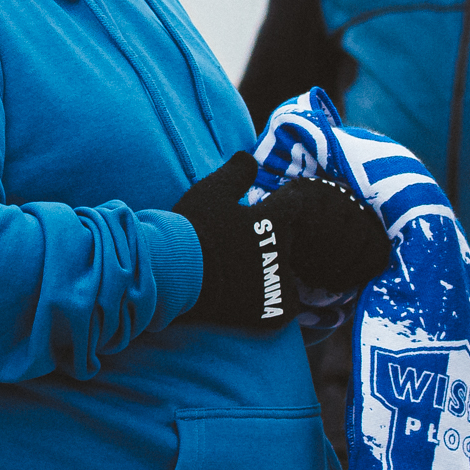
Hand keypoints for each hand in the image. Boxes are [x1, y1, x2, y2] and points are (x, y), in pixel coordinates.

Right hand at [172, 153, 385, 327]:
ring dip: (274, 269)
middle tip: (251, 239)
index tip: (279, 201)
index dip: (285, 201)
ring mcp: (275, 283)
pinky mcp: (269, 312)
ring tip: (251, 271)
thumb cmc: (193, 229)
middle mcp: (281, 251)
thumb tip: (250, 156)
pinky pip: (286, 306)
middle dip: (275, 236)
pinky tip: (262, 297)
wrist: (175, 274)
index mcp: (273, 220)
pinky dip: (278, 301)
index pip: (293, 204)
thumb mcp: (212, 190)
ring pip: (286, 273)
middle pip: (288, 239)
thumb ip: (236, 172)